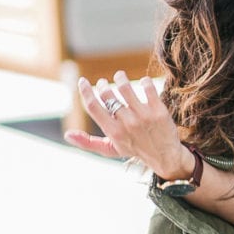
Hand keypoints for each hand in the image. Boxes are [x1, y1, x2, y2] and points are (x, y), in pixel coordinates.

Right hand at [64, 72, 193, 180]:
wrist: (166, 156)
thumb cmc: (135, 150)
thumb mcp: (111, 150)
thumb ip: (88, 143)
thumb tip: (67, 135)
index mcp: (113, 132)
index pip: (93, 107)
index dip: (85, 91)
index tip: (82, 81)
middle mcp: (127, 123)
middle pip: (107, 95)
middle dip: (103, 85)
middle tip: (104, 83)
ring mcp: (144, 116)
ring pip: (126, 87)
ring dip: (120, 78)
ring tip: (119, 77)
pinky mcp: (159, 110)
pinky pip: (148, 87)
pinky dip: (144, 81)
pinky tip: (142, 83)